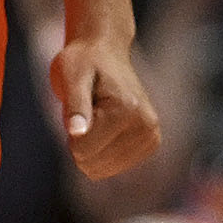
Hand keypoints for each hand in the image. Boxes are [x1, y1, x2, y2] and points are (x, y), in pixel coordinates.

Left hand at [49, 35, 160, 179]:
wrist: (105, 51)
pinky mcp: (151, 144)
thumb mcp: (71, 76)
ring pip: (101, 170)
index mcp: (127, 109)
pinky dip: (102, 152)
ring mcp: (151, 136)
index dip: (71, 132)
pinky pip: (112, 168)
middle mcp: (146, 125)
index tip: (79, 106)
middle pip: (92, 164)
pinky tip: (107, 127)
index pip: (82, 150)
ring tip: (98, 116)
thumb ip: (75, 106)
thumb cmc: (83, 62)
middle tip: (88, 111)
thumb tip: (76, 134)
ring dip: (92, 146)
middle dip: (81, 141)